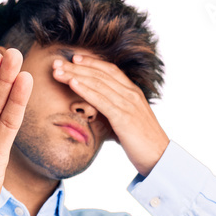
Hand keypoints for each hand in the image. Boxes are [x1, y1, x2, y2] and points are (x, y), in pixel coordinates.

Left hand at [51, 54, 169, 176]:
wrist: (159, 157)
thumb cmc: (142, 143)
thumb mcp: (127, 123)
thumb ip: (114, 113)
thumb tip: (98, 115)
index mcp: (133, 93)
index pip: (110, 71)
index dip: (91, 63)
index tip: (74, 58)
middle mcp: (131, 94)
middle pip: (100, 74)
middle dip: (77, 66)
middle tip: (56, 61)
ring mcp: (128, 104)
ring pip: (98, 83)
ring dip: (75, 75)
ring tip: (57, 71)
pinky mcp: (124, 117)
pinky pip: (101, 100)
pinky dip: (85, 90)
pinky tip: (72, 83)